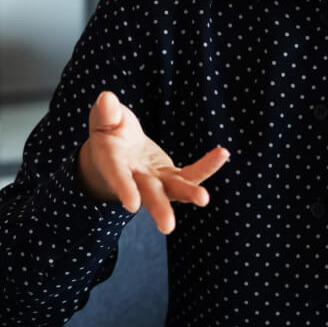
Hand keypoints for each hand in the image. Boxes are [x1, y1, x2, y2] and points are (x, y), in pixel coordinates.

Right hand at [77, 91, 229, 233]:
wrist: (118, 150)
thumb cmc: (108, 132)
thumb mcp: (103, 120)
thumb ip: (106, 113)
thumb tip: (107, 99)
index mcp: (113, 163)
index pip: (118, 176)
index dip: (124, 188)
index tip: (131, 205)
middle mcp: (136, 178)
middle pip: (148, 195)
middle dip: (158, 209)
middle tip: (167, 227)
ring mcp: (156, 180)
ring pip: (174, 191)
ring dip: (189, 194)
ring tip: (203, 199)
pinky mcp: (172, 176)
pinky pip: (192, 174)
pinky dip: (208, 166)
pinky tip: (223, 154)